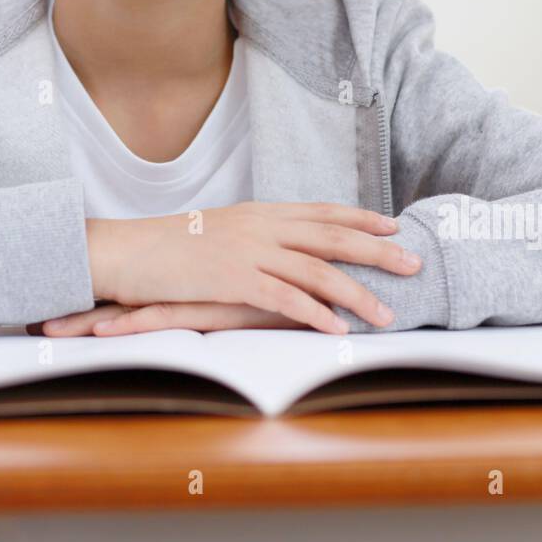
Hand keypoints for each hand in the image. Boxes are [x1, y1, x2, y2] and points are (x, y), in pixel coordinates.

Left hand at [28, 301, 309, 337]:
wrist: (331, 276)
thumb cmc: (298, 286)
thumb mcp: (256, 291)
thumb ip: (230, 292)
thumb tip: (206, 302)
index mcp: (196, 275)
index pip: (139, 279)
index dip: (95, 287)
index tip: (52, 297)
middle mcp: (190, 280)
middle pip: (122, 290)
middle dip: (75, 302)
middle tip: (28, 319)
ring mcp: (198, 292)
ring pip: (130, 307)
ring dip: (86, 319)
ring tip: (42, 329)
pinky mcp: (215, 307)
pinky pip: (165, 319)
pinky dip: (130, 327)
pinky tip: (100, 333)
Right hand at [57, 202, 421, 336]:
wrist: (127, 251)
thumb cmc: (169, 246)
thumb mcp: (219, 230)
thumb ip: (255, 236)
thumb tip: (283, 248)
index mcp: (260, 212)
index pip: (322, 211)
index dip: (360, 218)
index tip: (393, 226)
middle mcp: (261, 226)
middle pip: (332, 237)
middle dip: (377, 252)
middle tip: (414, 263)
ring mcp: (249, 251)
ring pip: (317, 270)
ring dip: (357, 293)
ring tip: (387, 312)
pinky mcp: (233, 279)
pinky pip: (284, 298)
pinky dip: (315, 313)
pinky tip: (337, 329)